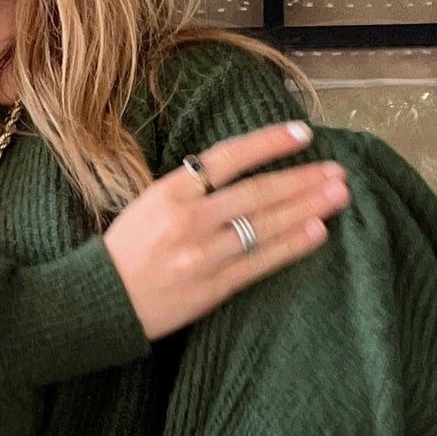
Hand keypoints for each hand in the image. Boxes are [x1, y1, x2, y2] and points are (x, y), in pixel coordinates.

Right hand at [101, 118, 350, 341]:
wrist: (98, 302)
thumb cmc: (125, 250)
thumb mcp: (149, 204)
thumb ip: (192, 188)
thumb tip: (244, 172)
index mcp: (168, 191)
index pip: (228, 157)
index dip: (269, 143)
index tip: (303, 134)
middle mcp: (187, 219)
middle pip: (256, 192)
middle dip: (302, 180)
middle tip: (338, 172)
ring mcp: (200, 255)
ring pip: (263, 226)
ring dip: (306, 209)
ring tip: (338, 197)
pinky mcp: (210, 288)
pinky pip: (258, 262)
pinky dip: (290, 246)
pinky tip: (316, 233)